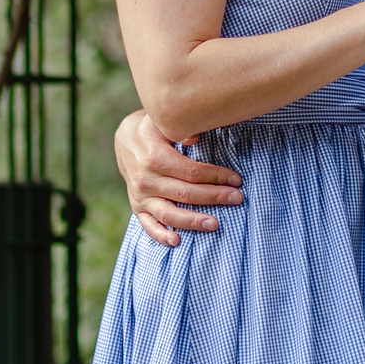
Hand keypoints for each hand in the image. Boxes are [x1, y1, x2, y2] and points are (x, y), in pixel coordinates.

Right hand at [114, 110, 243, 245]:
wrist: (126, 139)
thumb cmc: (154, 128)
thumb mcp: (165, 121)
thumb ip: (182, 129)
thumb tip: (195, 138)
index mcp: (155, 157)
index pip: (192, 172)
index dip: (216, 177)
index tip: (236, 180)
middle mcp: (146, 180)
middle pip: (185, 194)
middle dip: (214, 197)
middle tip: (237, 199)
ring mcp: (140, 196)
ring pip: (169, 214)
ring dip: (193, 221)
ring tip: (215, 224)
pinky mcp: (137, 207)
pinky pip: (148, 225)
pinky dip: (161, 236)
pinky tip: (177, 241)